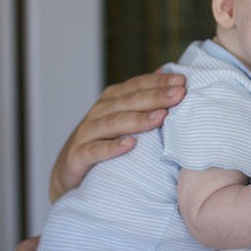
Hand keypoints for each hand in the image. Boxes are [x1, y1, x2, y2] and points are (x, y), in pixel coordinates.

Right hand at [49, 71, 186, 201]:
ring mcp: (87, 133)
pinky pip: (95, 151)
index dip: (159, 82)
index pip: (137, 85)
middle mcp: (99, 112)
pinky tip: (129, 145)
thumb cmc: (103, 140)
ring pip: (114, 123)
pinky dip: (111, 147)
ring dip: (138, 119)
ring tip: (161, 117)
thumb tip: (175, 80)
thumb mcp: (124, 117)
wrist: (68, 170)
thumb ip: (145, 99)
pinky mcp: (78, 156)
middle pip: (129, 101)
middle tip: (179, 94)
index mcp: (112, 99)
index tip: (182, 81)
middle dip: (155, 96)